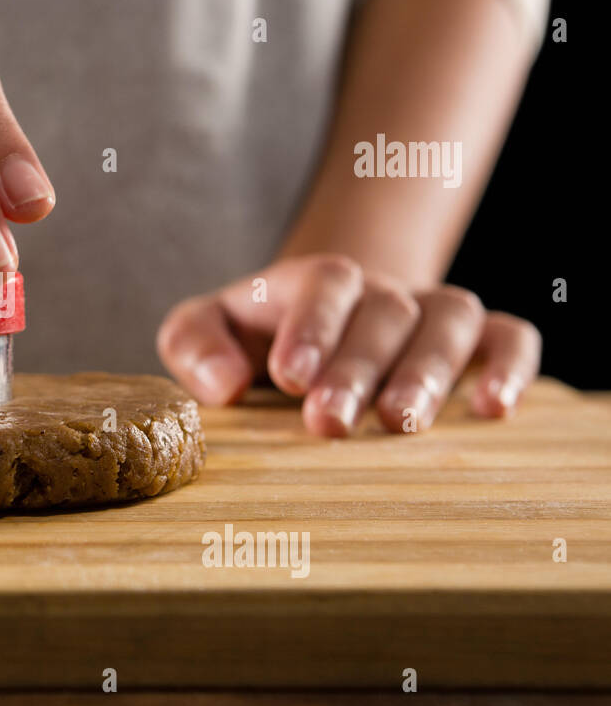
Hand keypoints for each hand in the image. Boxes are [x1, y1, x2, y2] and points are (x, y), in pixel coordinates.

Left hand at [156, 254, 540, 435]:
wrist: (322, 319)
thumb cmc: (256, 335)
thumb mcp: (206, 328)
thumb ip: (194, 343)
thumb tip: (225, 384)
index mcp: (314, 281)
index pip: (324, 283)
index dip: (311, 326)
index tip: (289, 378)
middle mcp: (380, 290)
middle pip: (385, 311)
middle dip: (357, 368)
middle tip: (328, 422)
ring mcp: (431, 312)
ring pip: (450, 320)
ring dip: (428, 371)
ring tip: (400, 424)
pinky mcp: (477, 341)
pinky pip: (510, 337)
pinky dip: (510, 366)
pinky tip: (493, 409)